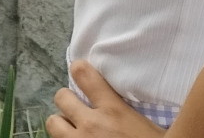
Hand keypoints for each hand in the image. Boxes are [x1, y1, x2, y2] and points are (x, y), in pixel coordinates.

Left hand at [47, 62, 165, 137]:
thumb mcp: (150, 127)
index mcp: (114, 110)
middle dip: (69, 103)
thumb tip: (126, 106)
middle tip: (80, 111)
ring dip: (62, 126)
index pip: (83, 73)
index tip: (82, 74)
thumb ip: (130, 113)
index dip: (80, 71)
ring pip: (53, 123)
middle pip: (61, 97)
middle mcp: (92, 124)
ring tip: (75, 131)